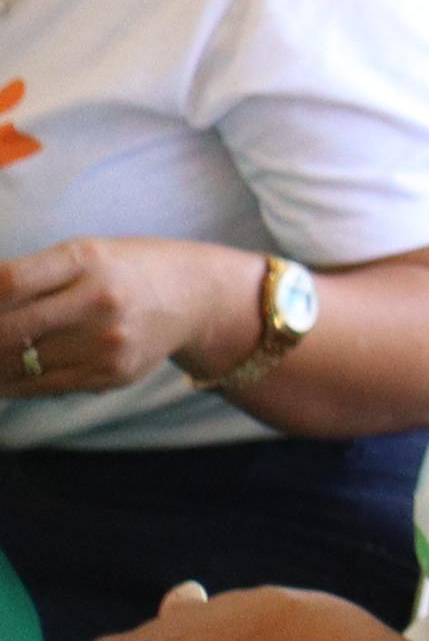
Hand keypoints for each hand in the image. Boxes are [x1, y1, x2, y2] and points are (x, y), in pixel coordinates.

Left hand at [0, 235, 261, 395]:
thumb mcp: (87, 254)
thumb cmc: (125, 270)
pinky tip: (2, 376)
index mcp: (87, 259)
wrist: (196, 296)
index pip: (10, 281)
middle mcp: (98, 299)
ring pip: (19, 365)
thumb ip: (33, 276)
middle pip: (7, 332)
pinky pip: (41, 386)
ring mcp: (106, 341)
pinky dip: (10, 384)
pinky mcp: (110, 372)